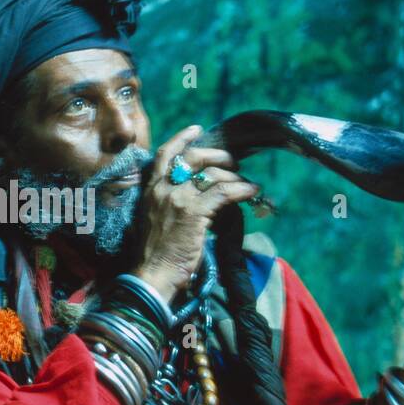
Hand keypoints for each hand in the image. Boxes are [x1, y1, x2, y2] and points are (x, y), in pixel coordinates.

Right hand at [133, 125, 260, 302]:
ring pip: (212, 174)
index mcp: (150, 190)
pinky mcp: (194, 212)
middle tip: (232, 160)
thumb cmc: (154, 255)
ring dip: (234, 176)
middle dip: (216, 155)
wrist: (151, 275)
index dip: (182, 138)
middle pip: (193, 157)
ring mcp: (178, 199)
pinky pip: (224, 192)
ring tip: (246, 181)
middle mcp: (162, 189)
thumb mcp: (154, 220)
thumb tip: (195, 195)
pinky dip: (242, 189)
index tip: (197, 129)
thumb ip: (168, 203)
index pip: (165, 154)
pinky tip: (253, 191)